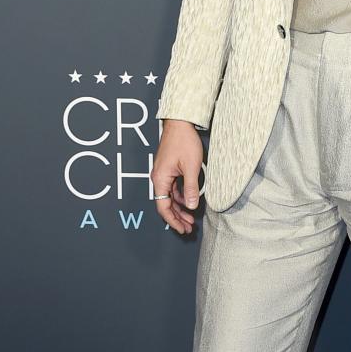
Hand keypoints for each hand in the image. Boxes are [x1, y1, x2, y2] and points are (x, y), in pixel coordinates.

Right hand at [152, 120, 204, 234]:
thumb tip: (191, 207)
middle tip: (190, 229)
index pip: (163, 207)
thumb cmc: (184, 142)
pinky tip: (190, 202)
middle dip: (178, 218)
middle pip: (166, 204)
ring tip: (192, 218)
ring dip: (180, 208)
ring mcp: (163, 174)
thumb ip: (190, 188)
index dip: (173, 221)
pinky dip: (181, 197)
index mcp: (160, 179)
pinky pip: (173, 188)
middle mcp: (158, 178)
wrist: (179, 122)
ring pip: (170, 197)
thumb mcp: (191, 167)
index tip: (183, 229)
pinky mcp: (168, 169)